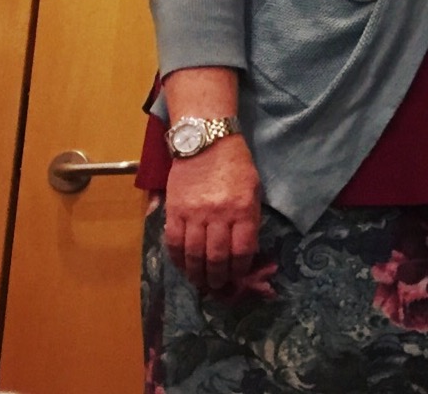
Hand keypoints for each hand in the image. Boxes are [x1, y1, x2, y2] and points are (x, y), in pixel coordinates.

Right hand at [163, 136, 262, 290]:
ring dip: (197, 273)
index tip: (238, 276)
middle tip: (218, 286)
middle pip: (217, 256)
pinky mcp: (174, 211)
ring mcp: (194, 214)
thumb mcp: (253, 189)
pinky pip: (173, 242)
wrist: (206, 141)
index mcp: (243, 209)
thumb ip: (249, 219)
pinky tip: (182, 266)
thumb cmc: (235, 165)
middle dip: (218, 277)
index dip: (240, 268)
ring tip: (201, 282)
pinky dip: (177, 259)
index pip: (242, 249)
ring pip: (194, 254)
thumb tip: (244, 249)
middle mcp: (218, 214)